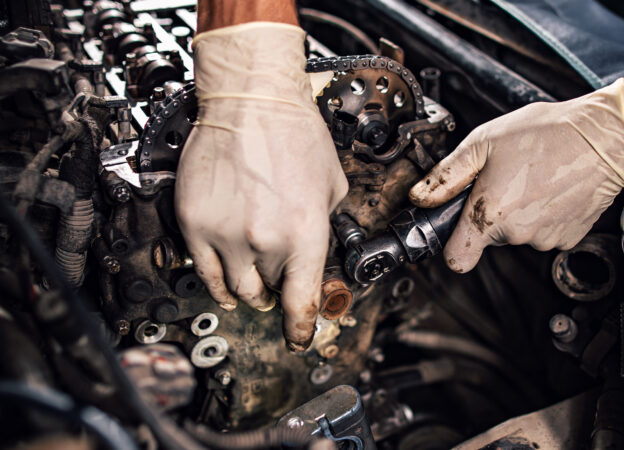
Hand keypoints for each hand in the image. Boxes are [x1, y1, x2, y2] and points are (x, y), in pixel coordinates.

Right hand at [175, 23, 347, 350]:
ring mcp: (224, 234)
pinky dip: (216, 284)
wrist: (250, 101)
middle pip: (270, 292)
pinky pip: (203, 270)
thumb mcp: (332, 185)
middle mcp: (264, 241)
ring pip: (236, 287)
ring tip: (254, 284)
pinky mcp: (195, 223)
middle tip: (280, 284)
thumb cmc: (294, 134)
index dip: (300, 327)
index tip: (298, 337)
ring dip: (248, 290)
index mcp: (305, 234)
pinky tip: (224, 284)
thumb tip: (317, 250)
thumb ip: (327, 225)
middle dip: (278, 290)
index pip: (301, 301)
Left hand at [409, 78, 623, 272]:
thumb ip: (446, 176)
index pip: (457, 259)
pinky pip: (543, 231)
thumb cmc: (546, 134)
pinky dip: (544, 214)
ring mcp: (545, 239)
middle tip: (505, 177)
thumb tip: (419, 197)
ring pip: (517, 233)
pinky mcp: (568, 238)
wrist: (605, 138)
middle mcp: (517, 234)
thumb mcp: (483, 143)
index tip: (455, 228)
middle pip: (488, 236)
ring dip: (519, 211)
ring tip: (533, 177)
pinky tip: (552, 187)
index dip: (452, 244)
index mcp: (490, 214)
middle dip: (490, 212)